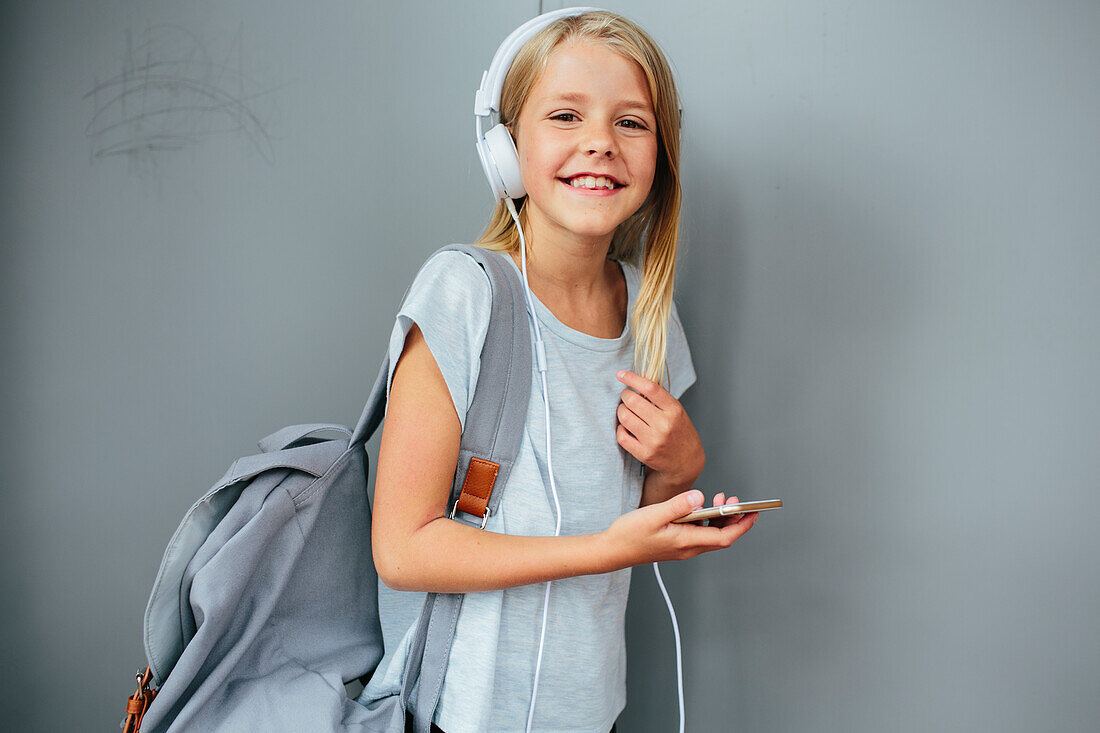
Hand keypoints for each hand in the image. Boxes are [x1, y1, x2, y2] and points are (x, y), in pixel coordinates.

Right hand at [601, 489, 757, 567]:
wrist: (612, 550)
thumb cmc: (630, 534)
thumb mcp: (654, 515)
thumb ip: (678, 505)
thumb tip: (700, 497)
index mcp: (686, 541)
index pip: (724, 536)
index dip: (741, 525)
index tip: (753, 513)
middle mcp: (688, 548)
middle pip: (721, 536)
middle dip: (734, 519)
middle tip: (734, 500)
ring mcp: (682, 547)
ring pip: (711, 535)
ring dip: (720, 519)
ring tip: (719, 500)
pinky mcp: (676, 544)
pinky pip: (699, 534)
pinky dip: (706, 521)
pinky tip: (699, 509)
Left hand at [615, 370, 704, 487]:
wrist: (686, 462)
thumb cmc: (679, 432)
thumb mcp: (675, 410)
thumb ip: (659, 394)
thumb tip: (642, 373)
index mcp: (674, 410)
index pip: (650, 388)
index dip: (632, 378)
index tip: (621, 374)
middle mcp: (664, 425)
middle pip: (633, 401)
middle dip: (625, 395)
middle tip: (626, 396)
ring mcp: (653, 440)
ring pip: (624, 417)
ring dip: (621, 410)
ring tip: (626, 411)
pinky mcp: (644, 453)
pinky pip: (622, 435)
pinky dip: (620, 428)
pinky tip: (626, 427)